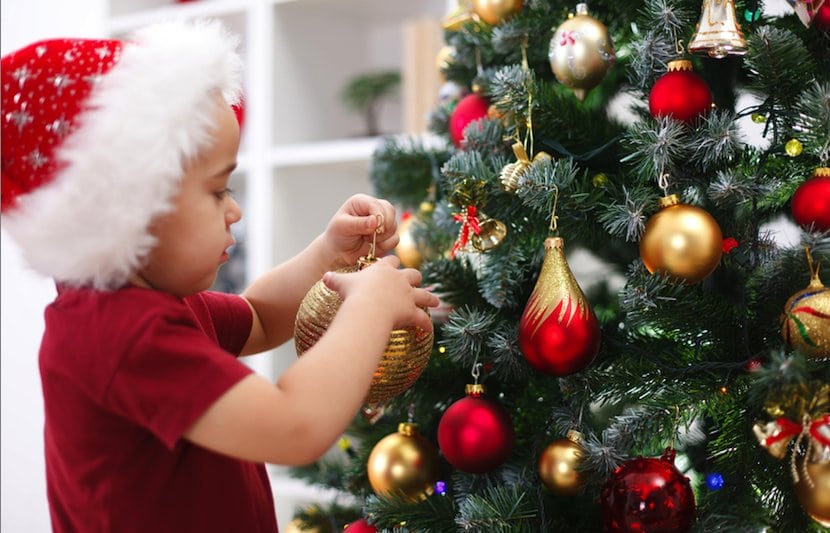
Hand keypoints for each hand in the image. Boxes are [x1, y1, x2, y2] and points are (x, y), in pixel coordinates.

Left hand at [322, 194, 397, 267]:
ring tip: (367, 239)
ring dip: (382, 237)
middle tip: (369, 236)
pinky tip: (374, 245)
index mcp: (362, 202)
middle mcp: (374, 208)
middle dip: (382, 227)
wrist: (339, 251)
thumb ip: (358, 224)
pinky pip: (395, 238)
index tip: (376, 229)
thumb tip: (375, 221)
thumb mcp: (343, 227)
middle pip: (390, 212)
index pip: (377, 204)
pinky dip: (386, 244)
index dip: (379, 216)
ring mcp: (382, 221)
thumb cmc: (338, 235)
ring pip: (394, 226)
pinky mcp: (387, 234)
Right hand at [322, 255, 438, 332]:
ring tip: (435, 300)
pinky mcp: (412, 311)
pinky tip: (429, 329)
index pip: (391, 261)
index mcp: (383, 270)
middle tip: (416, 280)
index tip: (392, 265)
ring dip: (430, 298)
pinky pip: (423, 319)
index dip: (391, 263)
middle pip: (413, 274)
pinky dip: (426, 324)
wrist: (367, 308)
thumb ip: (334, 279)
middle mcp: (399, 279)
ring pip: (424, 294)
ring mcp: (408, 295)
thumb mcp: (341, 282)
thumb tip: (324, 277)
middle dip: (414, 277)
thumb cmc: (354, 293)